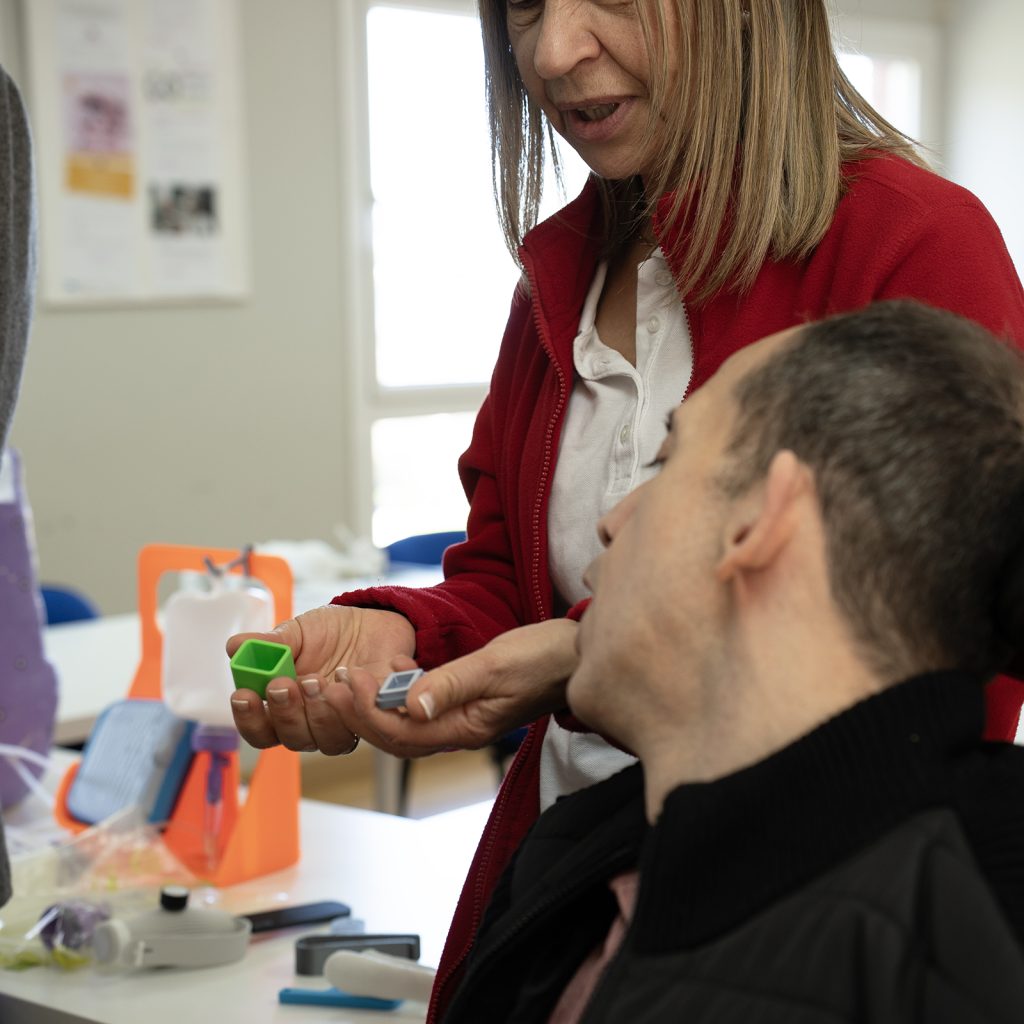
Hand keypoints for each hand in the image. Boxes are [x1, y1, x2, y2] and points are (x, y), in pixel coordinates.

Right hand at [227, 604, 414, 754]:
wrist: (375, 624)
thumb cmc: (332, 632)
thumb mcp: (299, 632)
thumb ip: (271, 644)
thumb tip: (235, 647)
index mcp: (284, 705)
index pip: (259, 730)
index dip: (249, 719)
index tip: (244, 695)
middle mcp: (310, 722)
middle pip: (290, 739)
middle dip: (284, 713)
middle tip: (284, 683)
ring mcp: (341, 724)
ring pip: (324, 741)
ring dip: (318, 712)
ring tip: (318, 678)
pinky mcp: (370, 720)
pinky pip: (359, 727)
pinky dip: (351, 706)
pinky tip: (349, 678)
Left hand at [332, 619, 579, 758]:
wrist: (576, 655)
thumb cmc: (544, 658)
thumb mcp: (495, 665)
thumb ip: (451, 684)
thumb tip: (410, 706)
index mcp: (465, 729)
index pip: (400, 731)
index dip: (367, 709)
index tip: (346, 682)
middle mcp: (457, 731)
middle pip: (394, 734)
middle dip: (358, 711)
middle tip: (331, 684)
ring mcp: (459, 719)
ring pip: (402, 723)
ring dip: (372, 703)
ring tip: (346, 679)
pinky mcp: (462, 703)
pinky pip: (418, 708)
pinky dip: (395, 693)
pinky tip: (386, 672)